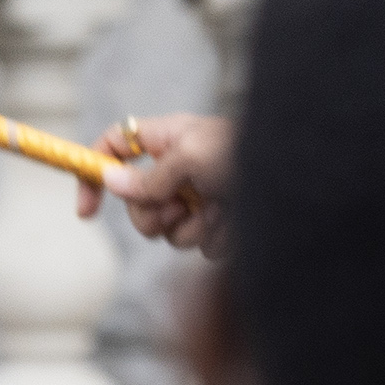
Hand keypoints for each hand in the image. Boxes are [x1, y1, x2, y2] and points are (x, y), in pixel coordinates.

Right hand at [77, 110, 232, 255]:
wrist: (298, 181)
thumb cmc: (246, 153)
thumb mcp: (191, 157)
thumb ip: (150, 175)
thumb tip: (110, 180)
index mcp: (168, 140)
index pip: (114, 146)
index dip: (93, 174)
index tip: (86, 211)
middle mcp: (177, 169)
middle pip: (137, 203)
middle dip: (151, 215)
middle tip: (178, 207)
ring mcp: (197, 198)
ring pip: (167, 230)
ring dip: (190, 228)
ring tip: (217, 211)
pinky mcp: (217, 223)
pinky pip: (199, 244)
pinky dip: (215, 238)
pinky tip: (233, 221)